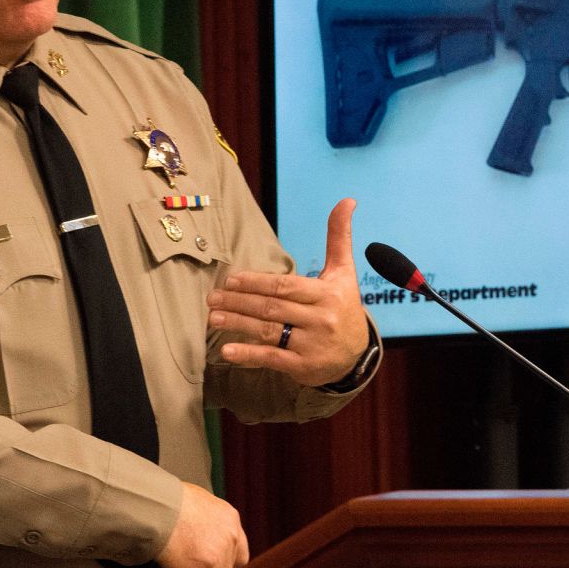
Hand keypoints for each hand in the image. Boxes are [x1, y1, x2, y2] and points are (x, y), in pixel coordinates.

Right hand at [155, 482, 248, 567]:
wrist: (159, 510)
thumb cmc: (167, 502)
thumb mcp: (196, 503)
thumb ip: (205, 521)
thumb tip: (197, 532)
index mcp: (229, 518)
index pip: (237, 548)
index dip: (223, 558)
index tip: (209, 561)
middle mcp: (231, 536)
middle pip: (227, 567)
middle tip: (186, 563)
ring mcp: (223, 555)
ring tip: (173, 560)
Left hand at [208, 198, 368, 386]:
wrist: (357, 354)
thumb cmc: (343, 305)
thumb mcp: (343, 272)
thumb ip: (339, 237)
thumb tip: (347, 200)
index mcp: (327, 294)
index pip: (286, 286)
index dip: (256, 282)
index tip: (230, 279)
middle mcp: (321, 319)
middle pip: (272, 308)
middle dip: (239, 302)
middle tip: (212, 298)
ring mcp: (312, 345)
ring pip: (268, 331)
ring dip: (237, 324)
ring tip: (213, 319)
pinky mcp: (303, 367)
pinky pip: (272, 358)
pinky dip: (248, 354)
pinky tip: (227, 351)